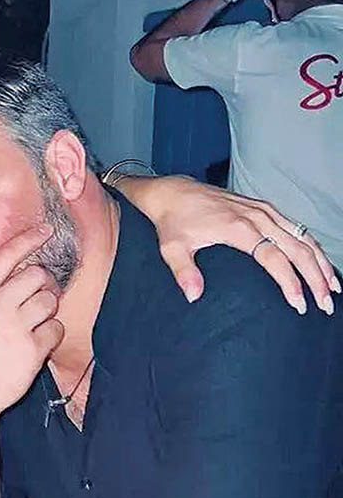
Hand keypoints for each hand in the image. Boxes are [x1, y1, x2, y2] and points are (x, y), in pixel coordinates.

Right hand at [0, 224, 64, 425]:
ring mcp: (16, 328)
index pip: (6, 256)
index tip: (44, 231)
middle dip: (41, 283)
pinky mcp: (33, 350)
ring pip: (49, 301)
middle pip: (36, 275)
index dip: (28, 240)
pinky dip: (51, 335)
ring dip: (47, 309)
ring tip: (34, 320)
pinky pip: (56, 329)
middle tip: (36, 294)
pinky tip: (36, 343)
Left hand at [118, 175, 338, 312]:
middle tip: (324, 305)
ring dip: (321, 263)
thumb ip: (183, 271)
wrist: (173, 192)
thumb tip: (193, 297)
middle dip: (315, 278)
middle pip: (298, 249)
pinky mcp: (265, 208)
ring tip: (333, 288)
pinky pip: (297, 228)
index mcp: (237, 227)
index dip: (289, 282)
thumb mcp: (172, 247)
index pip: (273, 258)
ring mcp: (264, 210)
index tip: (299, 304)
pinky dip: (313, 246)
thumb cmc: (172, 222)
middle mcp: (257, 217)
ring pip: (303, 237)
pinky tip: (321, 264)